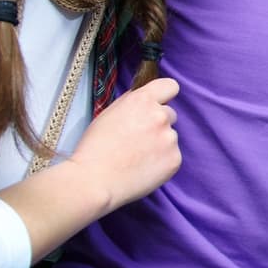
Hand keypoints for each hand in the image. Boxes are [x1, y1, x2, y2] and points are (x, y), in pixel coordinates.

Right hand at [65, 77, 181, 212]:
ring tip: (136, 157)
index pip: (170, 86)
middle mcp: (160, 116)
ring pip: (170, 136)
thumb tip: (147, 99)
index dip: (164, 96)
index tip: (158, 105)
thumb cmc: (94, 148)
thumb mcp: (109, 114)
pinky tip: (143, 169)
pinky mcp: (175, 159)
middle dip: (157, 124)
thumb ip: (132, 103)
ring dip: (159, 143)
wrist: (93, 181)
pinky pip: (172, 156)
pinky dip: (162, 161)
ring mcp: (170, 138)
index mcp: (143, 101)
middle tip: (138, 139)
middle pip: (170, 114)